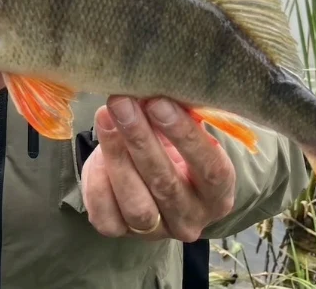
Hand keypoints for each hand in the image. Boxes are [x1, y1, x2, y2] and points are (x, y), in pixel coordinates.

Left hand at [81, 96, 235, 241]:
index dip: (185, 136)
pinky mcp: (120, 232)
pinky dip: (98, 180)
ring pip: (136, 203)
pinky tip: (97, 150)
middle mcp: (191, 219)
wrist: (153, 173)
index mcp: (218, 194)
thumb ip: (180, 112)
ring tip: (105, 117)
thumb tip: (158, 83)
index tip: (159, 102)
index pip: (211, 170)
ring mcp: (156, 231)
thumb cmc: (174, 143)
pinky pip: (105, 214)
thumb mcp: (186, 128)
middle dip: (140, 138)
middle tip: (122, 102)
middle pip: (166, 183)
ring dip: (117, 155)